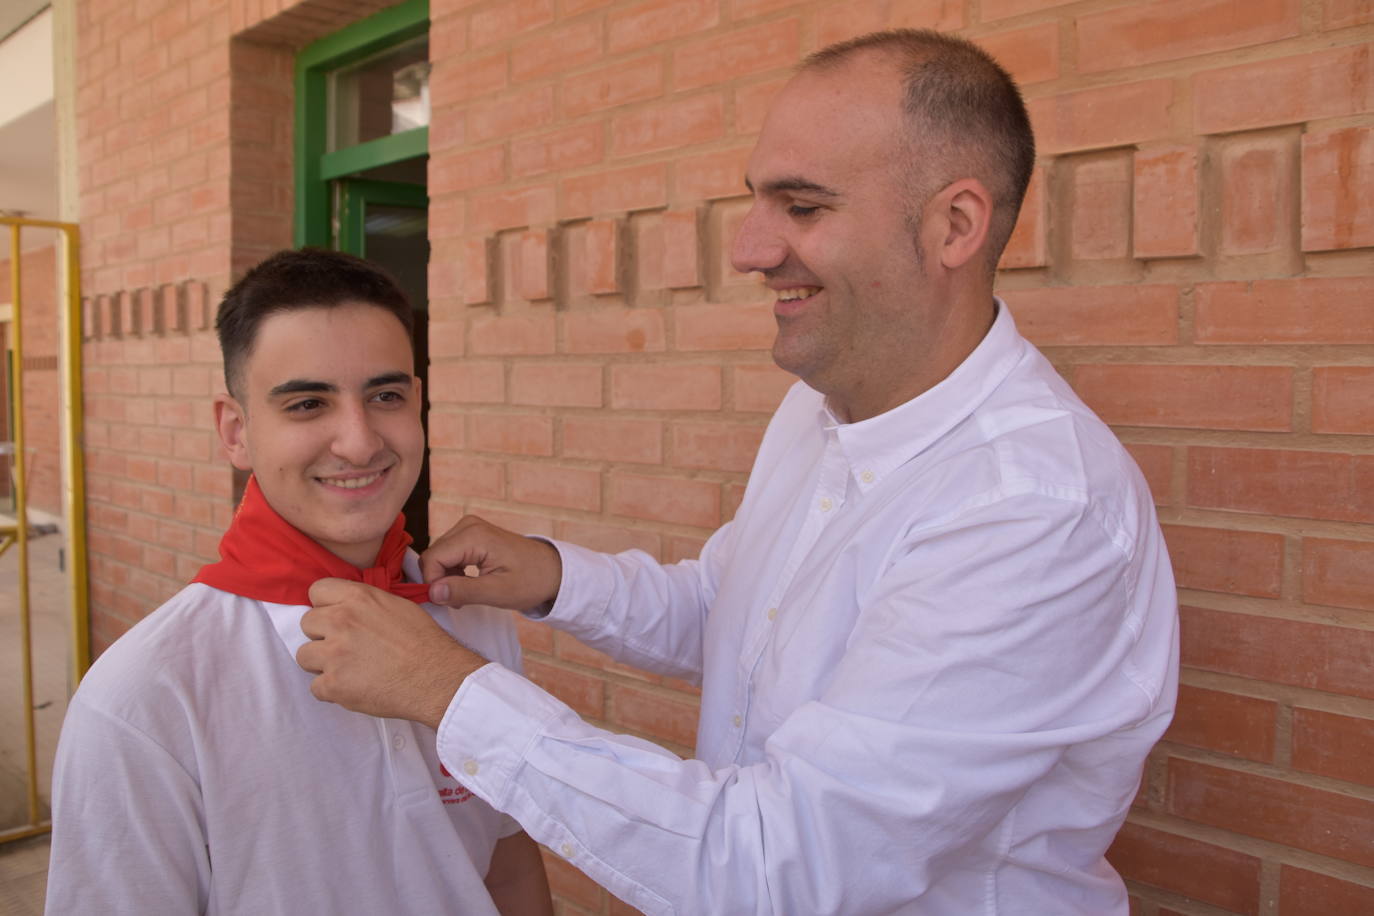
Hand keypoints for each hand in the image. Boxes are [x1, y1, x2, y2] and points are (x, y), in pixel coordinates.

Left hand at [296, 578, 487, 728]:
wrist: (436, 678)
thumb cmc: (424, 642)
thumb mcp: (397, 606)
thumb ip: (365, 603)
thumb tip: (346, 608)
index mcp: (357, 597)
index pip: (316, 591)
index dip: (325, 606)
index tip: (336, 618)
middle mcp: (341, 621)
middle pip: (307, 624)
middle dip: (322, 636)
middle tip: (346, 647)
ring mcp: (334, 654)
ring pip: (304, 656)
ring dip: (322, 664)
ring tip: (349, 669)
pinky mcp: (333, 684)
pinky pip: (315, 687)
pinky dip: (332, 691)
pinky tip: (355, 687)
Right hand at [420, 515, 562, 611]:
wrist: (552, 571)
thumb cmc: (531, 581)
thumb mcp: (498, 592)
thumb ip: (463, 591)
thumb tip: (431, 593)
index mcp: (473, 536)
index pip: (432, 559)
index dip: (433, 584)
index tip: (450, 602)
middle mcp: (468, 525)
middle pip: (433, 556)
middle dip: (440, 581)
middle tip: (460, 601)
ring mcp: (469, 527)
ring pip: (438, 556)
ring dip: (446, 578)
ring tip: (466, 594)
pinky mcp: (471, 534)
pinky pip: (448, 553)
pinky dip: (452, 572)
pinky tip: (468, 583)